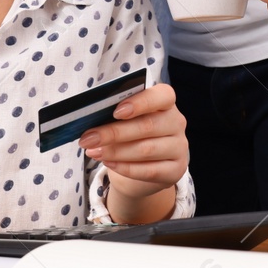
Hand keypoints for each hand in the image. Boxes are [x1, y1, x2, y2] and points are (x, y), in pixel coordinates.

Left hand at [80, 82, 188, 196]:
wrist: (142, 167)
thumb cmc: (131, 135)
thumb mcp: (125, 120)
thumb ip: (115, 115)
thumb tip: (92, 120)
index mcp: (166, 102)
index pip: (162, 96)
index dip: (140, 103)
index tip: (116, 112)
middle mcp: (176, 123)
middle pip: (147, 126)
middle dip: (113, 133)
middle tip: (88, 138)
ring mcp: (179, 147)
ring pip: (146, 149)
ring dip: (115, 152)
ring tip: (94, 152)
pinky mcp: (176, 170)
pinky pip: (149, 171)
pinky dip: (125, 168)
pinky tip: (108, 163)